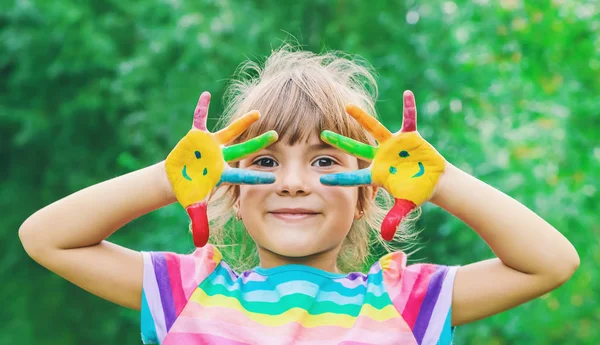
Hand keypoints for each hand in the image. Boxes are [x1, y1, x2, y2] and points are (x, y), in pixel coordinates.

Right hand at [165, 91, 277, 246]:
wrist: (177, 178)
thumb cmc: (189, 192)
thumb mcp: (194, 208)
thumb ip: (199, 224)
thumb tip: (200, 244)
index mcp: (222, 173)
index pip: (242, 174)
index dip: (256, 175)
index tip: (275, 176)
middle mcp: (222, 157)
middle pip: (244, 149)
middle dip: (260, 143)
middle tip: (279, 136)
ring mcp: (211, 146)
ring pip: (230, 132)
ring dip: (243, 123)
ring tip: (259, 113)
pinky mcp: (197, 136)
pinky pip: (198, 119)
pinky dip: (200, 108)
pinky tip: (205, 95)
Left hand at [320, 90, 444, 240]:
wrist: (433, 180)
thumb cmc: (416, 192)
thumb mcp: (405, 205)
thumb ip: (395, 219)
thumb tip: (386, 237)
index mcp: (377, 174)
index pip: (354, 176)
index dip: (339, 177)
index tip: (320, 178)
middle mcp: (380, 156)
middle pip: (356, 148)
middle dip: (339, 142)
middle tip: (321, 134)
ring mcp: (393, 145)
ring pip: (375, 129)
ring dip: (362, 119)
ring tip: (347, 106)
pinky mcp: (409, 136)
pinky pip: (409, 119)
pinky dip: (410, 108)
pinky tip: (407, 94)